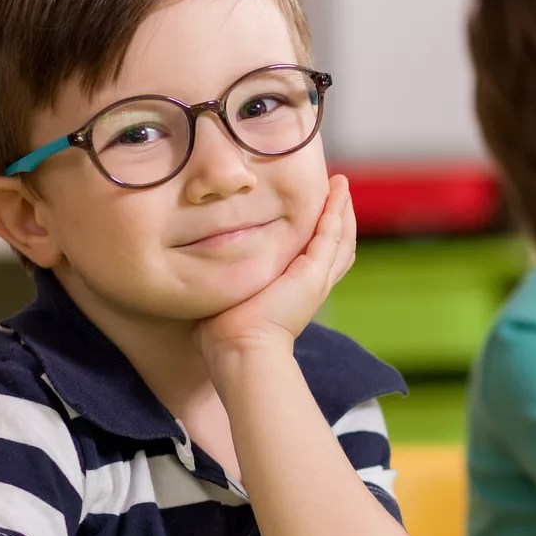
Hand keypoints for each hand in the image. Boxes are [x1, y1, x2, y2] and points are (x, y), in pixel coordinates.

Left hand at [195, 175, 356, 364]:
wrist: (240, 351)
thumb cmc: (224, 337)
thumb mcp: (226, 298)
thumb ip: (220, 283)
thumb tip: (194, 275)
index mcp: (295, 291)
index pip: (318, 258)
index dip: (321, 235)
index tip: (317, 212)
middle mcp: (313, 284)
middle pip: (338, 245)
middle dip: (339, 217)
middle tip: (337, 190)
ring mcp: (316, 276)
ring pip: (340, 236)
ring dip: (342, 208)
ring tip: (340, 184)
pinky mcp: (313, 271)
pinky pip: (331, 233)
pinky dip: (337, 210)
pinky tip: (336, 190)